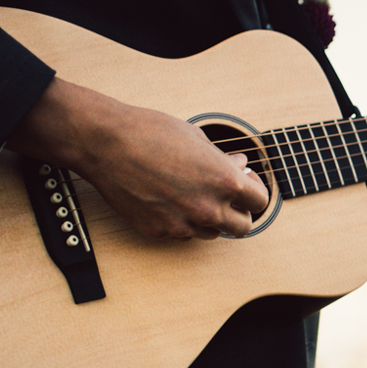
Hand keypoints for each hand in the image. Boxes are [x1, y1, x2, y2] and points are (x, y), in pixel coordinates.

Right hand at [10, 77, 268, 239]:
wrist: (106, 144)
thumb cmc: (150, 133)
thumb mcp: (198, 138)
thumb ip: (223, 160)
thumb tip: (238, 167)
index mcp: (225, 181)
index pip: (260, 202)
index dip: (254, 191)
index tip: (247, 184)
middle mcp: (208, 208)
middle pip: (242, 227)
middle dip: (238, 211)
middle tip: (227, 197)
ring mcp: (183, 224)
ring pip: (212, 233)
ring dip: (210, 218)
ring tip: (194, 195)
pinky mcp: (159, 232)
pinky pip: (182, 234)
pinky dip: (182, 221)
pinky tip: (170, 200)